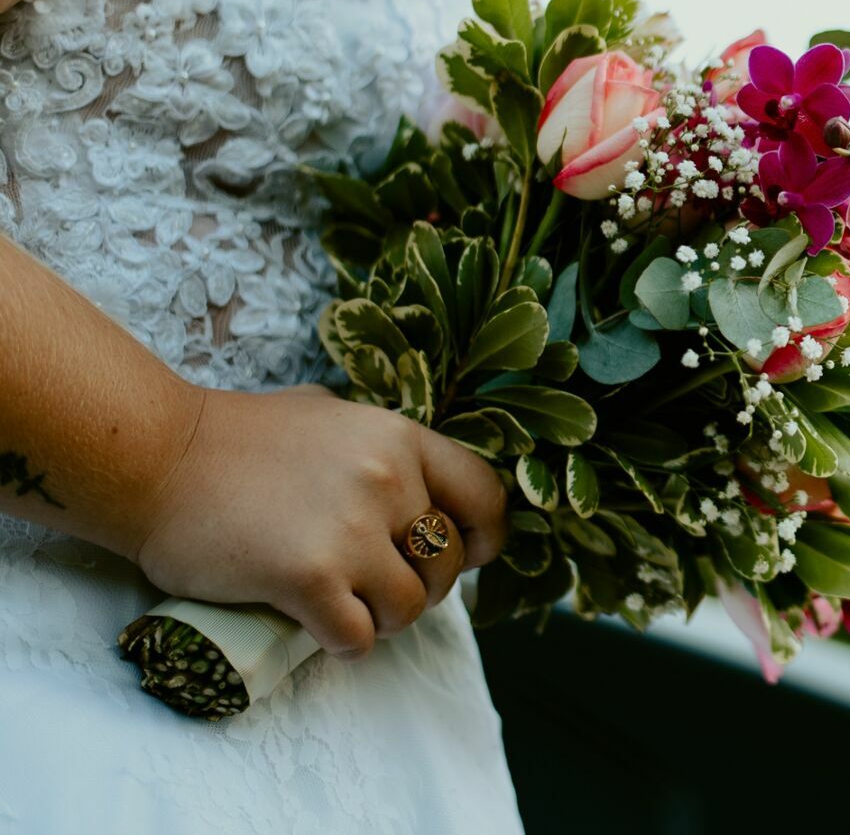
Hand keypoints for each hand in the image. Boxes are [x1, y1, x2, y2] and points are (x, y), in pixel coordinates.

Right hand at [130, 385, 506, 660]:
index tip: (467, 555)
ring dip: (382, 619)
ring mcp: (351, 531)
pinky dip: (345, 643)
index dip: (484, 537)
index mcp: (399, 439)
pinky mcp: (309, 578)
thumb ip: (374, 444)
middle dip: (422, 585)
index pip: (485, 496)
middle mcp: (389, 481)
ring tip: (347, 606)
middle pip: (448, 563)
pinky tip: (319, 628)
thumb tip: (410, 474)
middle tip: (379, 586)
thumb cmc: (234, 438)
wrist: (155, 459)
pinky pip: (358, 637)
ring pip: (410, 608)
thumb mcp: (326, 415)